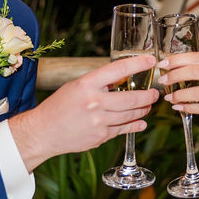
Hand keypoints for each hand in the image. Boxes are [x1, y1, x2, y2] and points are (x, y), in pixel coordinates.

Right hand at [9, 54, 158, 170]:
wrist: (44, 131)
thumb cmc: (59, 106)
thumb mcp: (76, 86)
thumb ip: (99, 83)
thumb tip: (123, 79)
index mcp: (87, 84)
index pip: (118, 70)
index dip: (137, 64)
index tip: (150, 61)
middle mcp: (94, 102)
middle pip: (131, 98)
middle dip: (148, 96)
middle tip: (155, 93)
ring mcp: (98, 121)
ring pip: (130, 115)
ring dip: (143, 110)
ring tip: (148, 106)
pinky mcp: (100, 137)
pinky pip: (123, 129)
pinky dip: (135, 125)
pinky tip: (141, 122)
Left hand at [156, 51, 198, 130]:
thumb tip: (183, 67)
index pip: (198, 57)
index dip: (178, 59)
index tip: (163, 62)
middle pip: (195, 71)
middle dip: (174, 75)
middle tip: (162, 79)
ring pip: (197, 92)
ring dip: (179, 95)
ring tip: (169, 97)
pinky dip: (189, 108)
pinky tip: (180, 107)